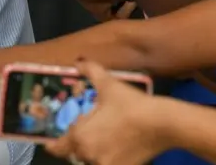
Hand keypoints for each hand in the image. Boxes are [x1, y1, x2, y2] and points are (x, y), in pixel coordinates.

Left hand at [45, 60, 165, 164]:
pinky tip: (115, 147)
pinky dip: (108, 158)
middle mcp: (89, 155)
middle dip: (77, 144)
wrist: (164, 123)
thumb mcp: (108, 84)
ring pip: (90, 160)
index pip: (57, 148)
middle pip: (75, 153)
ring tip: (101, 139)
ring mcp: (106, 164)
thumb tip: (78, 61)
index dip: (54, 144)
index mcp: (80, 137)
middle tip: (85, 133)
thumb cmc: (130, 104)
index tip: (52, 142)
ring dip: (92, 152)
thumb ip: (90, 71)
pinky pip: (107, 164)